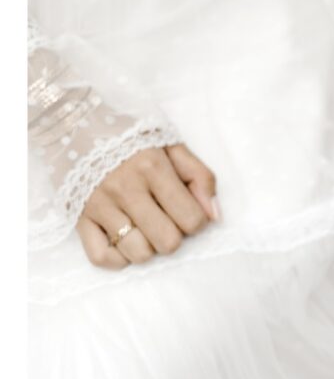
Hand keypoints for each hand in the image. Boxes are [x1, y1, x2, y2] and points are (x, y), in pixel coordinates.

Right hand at [76, 144, 217, 268]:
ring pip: (138, 254)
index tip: (188, 210)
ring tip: (145, 228)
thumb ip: (200, 176)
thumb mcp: (171, 143)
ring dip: (148, 247)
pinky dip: (118, 258)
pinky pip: (101, 257)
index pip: (191, 219)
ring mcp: (99, 206)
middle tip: (167, 219)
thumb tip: (214, 216)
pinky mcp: (78, 218)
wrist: (73, 120)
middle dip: (175, 235)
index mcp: (152, 168)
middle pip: (167, 242)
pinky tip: (125, 242)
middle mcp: (125, 189)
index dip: (198, 221)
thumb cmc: (129, 133)